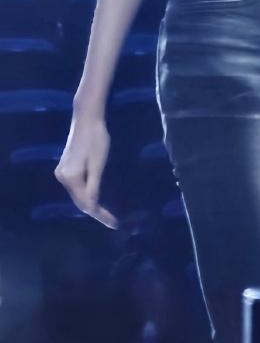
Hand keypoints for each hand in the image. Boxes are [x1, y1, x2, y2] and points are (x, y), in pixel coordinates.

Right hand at [54, 113, 118, 228]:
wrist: (87, 118)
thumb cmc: (96, 138)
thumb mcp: (98, 163)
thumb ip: (94, 186)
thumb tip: (93, 207)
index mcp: (70, 177)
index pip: (86, 203)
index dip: (100, 215)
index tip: (114, 224)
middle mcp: (62, 177)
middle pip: (80, 200)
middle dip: (96, 212)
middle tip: (113, 221)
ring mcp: (62, 172)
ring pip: (78, 194)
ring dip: (91, 203)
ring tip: (107, 214)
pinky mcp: (66, 167)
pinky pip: (77, 186)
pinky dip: (87, 194)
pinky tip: (97, 198)